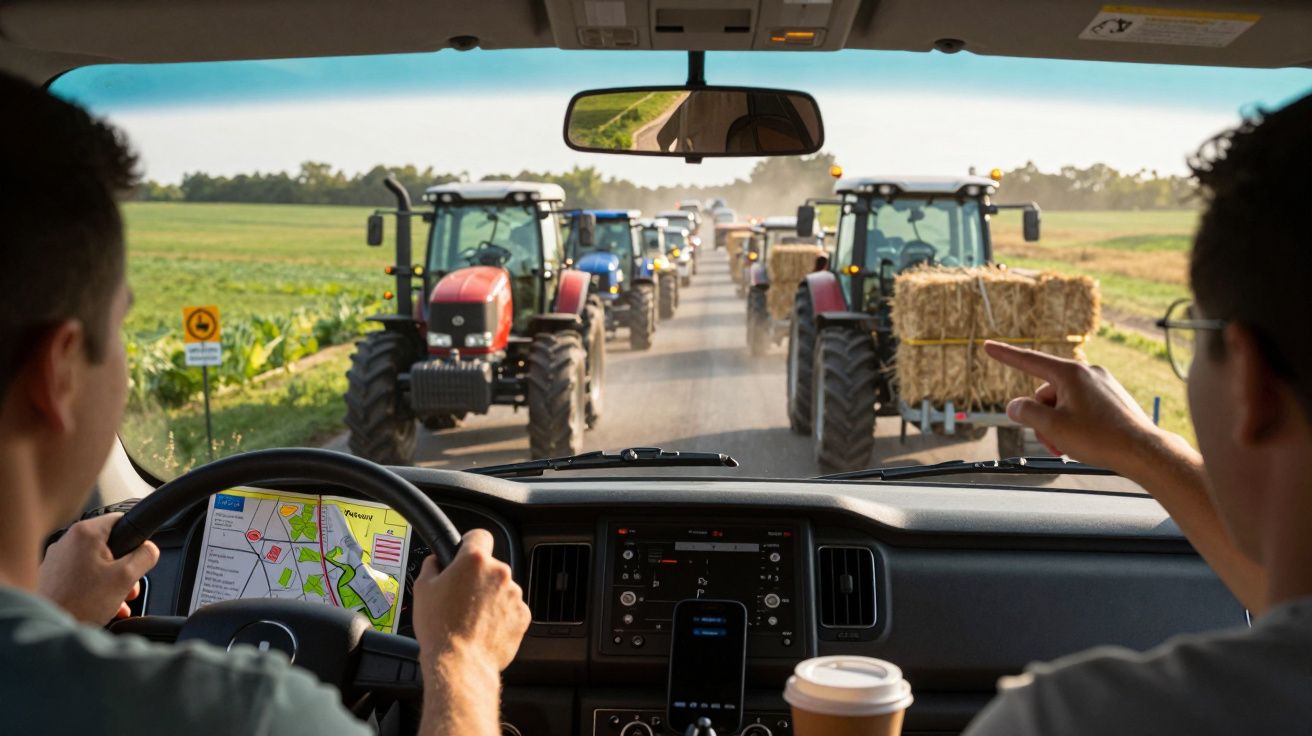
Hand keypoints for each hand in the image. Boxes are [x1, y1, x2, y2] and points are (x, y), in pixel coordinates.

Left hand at [38, 513, 159, 623]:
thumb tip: (150, 549)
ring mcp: (57, 559)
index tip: (139, 556)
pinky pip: (81, 577)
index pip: (122, 519)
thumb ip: (145, 557)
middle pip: (110, 546)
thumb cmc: (79, 603)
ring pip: (96, 564)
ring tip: (115, 602)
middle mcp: (67, 541)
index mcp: (85, 533)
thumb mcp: (125, 577)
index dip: (136, 538)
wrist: (46, 628)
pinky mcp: (52, 577)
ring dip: (111, 582)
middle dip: (124, 569)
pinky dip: (94, 589)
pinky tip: (101, 607)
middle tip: (128, 587)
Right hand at [411, 529, 529, 673]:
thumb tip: (436, 561)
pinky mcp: (523, 615)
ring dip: (490, 597)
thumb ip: (432, 566)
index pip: (479, 536)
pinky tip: (483, 628)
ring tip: (470, 617)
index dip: (470, 544)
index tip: (465, 553)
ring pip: (501, 588)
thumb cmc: (440, 629)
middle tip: (460, 597)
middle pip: (490, 566)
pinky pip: (511, 608)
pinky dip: (501, 615)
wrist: (460, 663)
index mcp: (474, 561)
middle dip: (477, 577)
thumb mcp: (422, 589)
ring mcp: (514, 594)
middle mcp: (499, 573)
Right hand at [983, 341, 1162, 471]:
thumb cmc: (1099, 438)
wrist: (1143, 452)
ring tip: (1070, 445)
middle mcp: (1087, 372)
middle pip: (1046, 392)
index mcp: (1070, 373)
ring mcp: (1102, 384)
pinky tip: (1085, 441)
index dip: (1005, 355)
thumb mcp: (1052, 426)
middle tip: (1053, 442)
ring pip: (1064, 402)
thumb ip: (1026, 412)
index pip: (1029, 361)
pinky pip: (1082, 406)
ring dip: (1058, 424)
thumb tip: (1015, 405)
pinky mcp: (1112, 398)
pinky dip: (1075, 423)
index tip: (988, 346)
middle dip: (1042, 417)